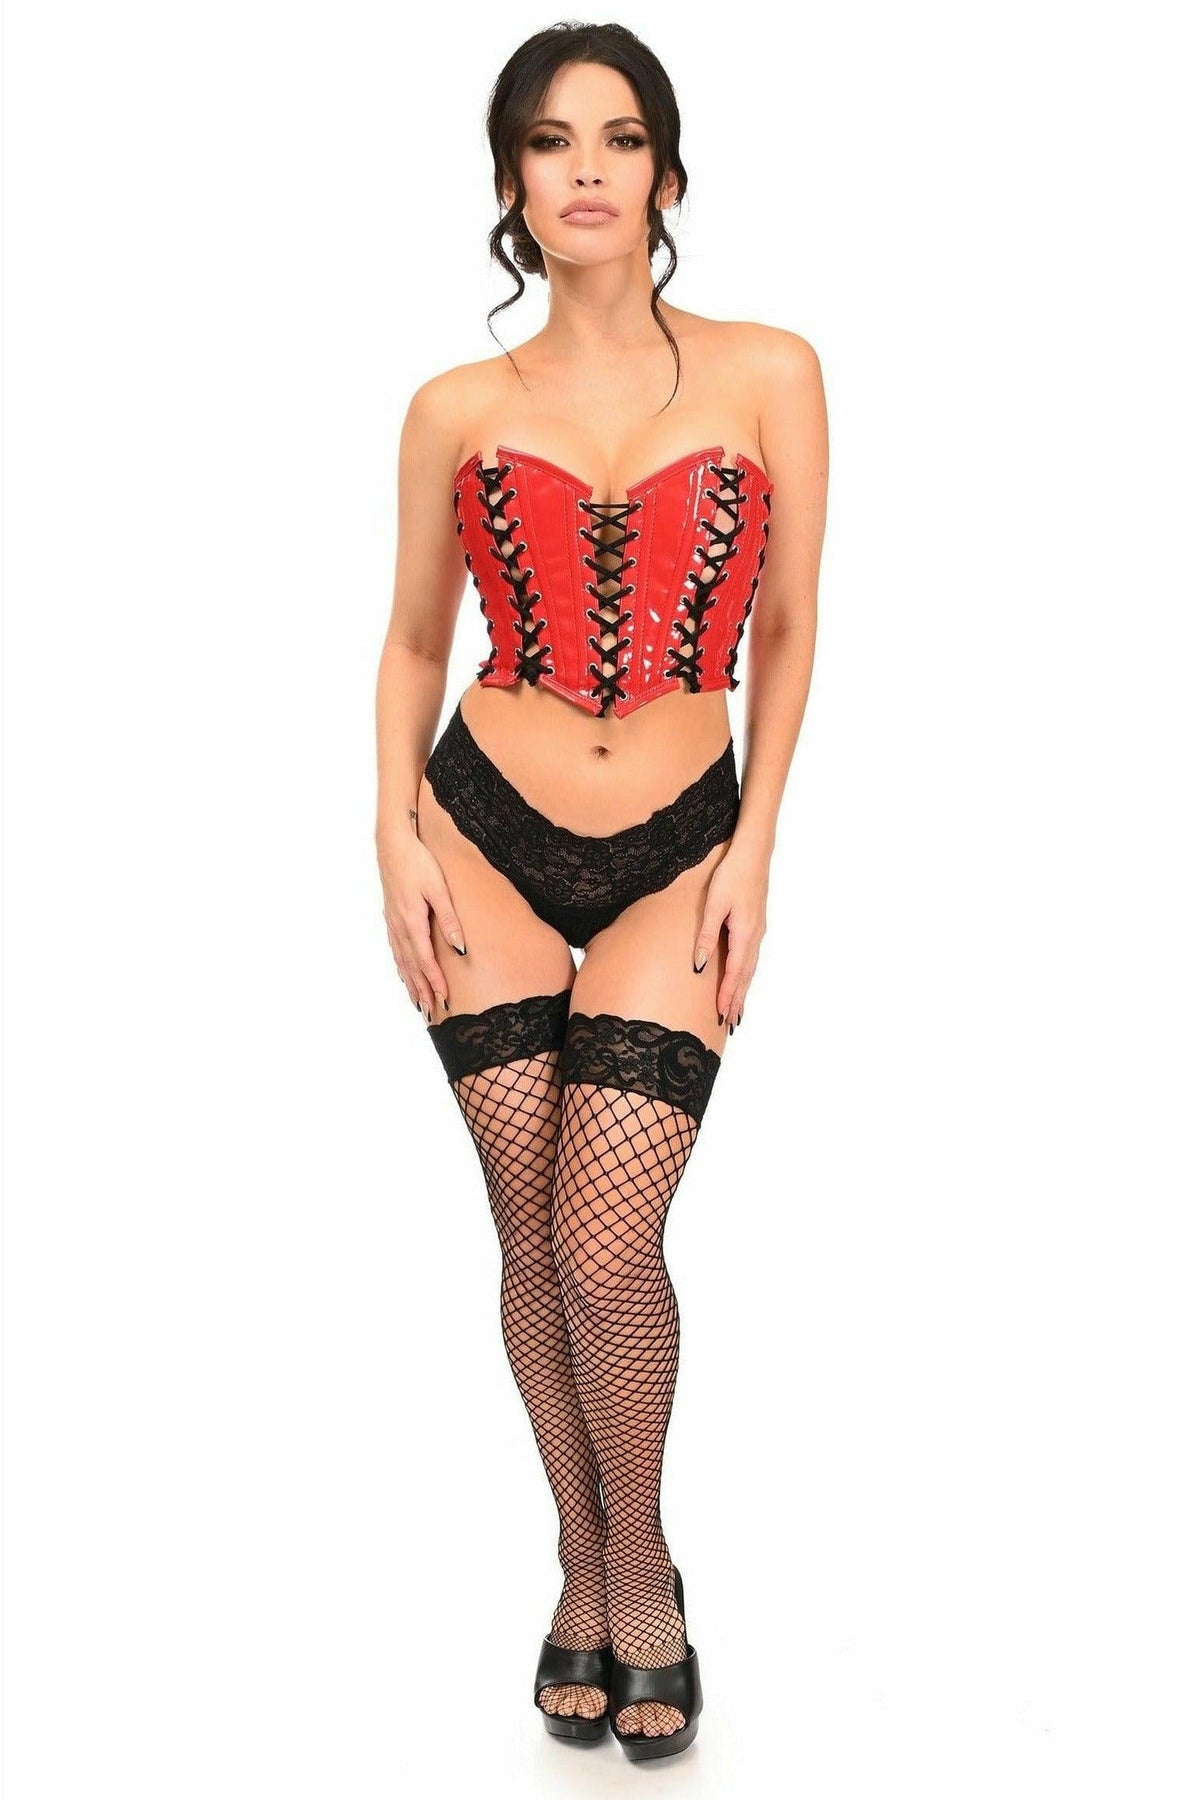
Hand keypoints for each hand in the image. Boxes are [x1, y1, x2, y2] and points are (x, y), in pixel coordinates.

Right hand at [377, 831, 467, 1023]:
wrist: (392, 844)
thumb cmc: (418, 863)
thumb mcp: (438, 889)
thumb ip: (449, 920)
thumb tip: (460, 949)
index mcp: (412, 922)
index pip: (425, 960)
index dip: (434, 982)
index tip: (443, 999)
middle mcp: (399, 927)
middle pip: (412, 966)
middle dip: (423, 990)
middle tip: (432, 1013)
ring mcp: (392, 923)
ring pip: (402, 961)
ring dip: (411, 983)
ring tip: (419, 1003)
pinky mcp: (391, 917)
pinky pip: (396, 950)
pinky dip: (401, 967)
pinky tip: (405, 975)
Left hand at [693, 838, 768, 1033]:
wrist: (753, 852)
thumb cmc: (731, 875)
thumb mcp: (714, 905)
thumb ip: (707, 937)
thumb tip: (700, 967)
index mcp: (745, 934)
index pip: (735, 974)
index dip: (727, 995)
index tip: (721, 1015)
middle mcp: (755, 936)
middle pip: (746, 976)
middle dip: (737, 1000)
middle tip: (730, 1023)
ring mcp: (758, 930)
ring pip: (750, 968)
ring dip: (743, 990)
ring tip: (737, 1009)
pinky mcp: (756, 924)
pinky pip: (752, 958)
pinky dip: (747, 974)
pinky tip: (743, 978)